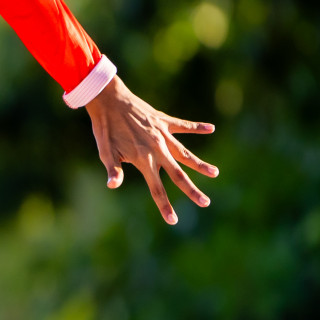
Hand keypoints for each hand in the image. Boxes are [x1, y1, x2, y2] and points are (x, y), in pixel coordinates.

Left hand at [85, 75, 217, 224]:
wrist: (108, 99)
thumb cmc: (104, 128)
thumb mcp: (105, 151)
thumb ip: (113, 169)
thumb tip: (113, 186)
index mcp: (143, 159)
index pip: (156, 188)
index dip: (164, 205)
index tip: (173, 221)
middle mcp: (157, 149)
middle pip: (178, 174)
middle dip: (191, 190)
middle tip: (206, 203)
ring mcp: (162, 134)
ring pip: (185, 153)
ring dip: (200, 164)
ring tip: (215, 173)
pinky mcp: (163, 121)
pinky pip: (183, 126)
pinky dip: (197, 127)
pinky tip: (211, 128)